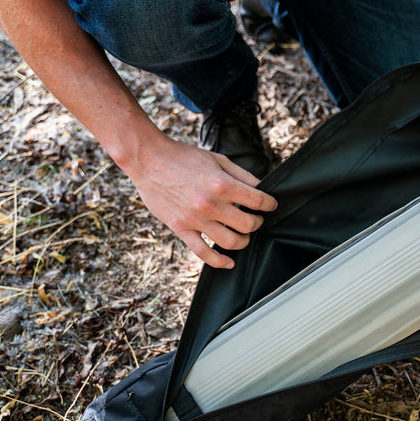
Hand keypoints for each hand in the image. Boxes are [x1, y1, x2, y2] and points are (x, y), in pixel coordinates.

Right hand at [125, 134, 277, 268]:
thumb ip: (242, 175)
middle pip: (248, 225)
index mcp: (223, 184)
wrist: (149, 160)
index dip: (270, 204)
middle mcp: (211, 204)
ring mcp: (196, 219)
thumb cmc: (184, 157)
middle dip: (258, 222)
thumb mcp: (218, 159)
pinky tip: (229, 263)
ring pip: (230, 242)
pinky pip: (202, 252)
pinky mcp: (181, 228)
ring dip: (244, 241)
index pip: (259, 201)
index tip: (270, 205)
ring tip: (244, 234)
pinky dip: (219, 262)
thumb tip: (262, 189)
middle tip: (256, 218)